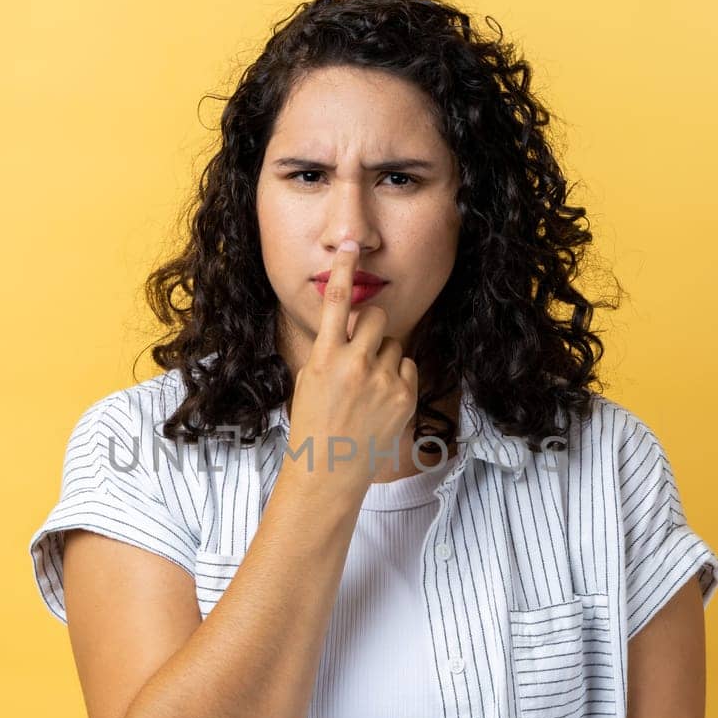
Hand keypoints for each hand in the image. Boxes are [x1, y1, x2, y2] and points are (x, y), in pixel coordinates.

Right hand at [283, 239, 419, 499]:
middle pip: (374, 316)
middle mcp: (355, 365)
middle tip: (361, 347)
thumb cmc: (313, 426)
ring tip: (367, 387)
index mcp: (325, 357)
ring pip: (394, 343)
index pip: (336, 301)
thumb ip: (331, 349)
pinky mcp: (405, 396)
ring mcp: (383, 381)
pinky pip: (408, 367)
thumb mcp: (310, 380)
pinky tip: (382, 399)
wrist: (329, 472)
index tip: (350, 245)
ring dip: (384, 355)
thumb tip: (350, 325)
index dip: (344, 268)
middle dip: (369, 326)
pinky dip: (398, 376)